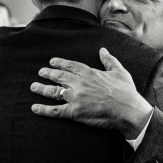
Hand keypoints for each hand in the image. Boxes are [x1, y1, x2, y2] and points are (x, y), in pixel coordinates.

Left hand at [30, 48, 153, 138]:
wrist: (128, 110)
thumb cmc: (126, 91)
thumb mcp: (119, 71)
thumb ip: (109, 60)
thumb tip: (103, 50)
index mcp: (89, 73)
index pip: (70, 66)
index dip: (60, 63)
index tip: (52, 62)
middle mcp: (79, 83)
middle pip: (59, 77)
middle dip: (48, 74)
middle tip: (40, 72)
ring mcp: (75, 97)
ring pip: (53, 91)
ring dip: (42, 88)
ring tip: (34, 87)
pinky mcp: (75, 112)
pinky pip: (55, 110)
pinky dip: (43, 110)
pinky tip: (34, 108)